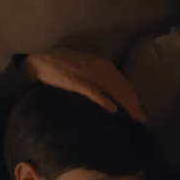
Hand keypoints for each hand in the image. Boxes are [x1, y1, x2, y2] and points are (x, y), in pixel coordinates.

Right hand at [23, 48, 145, 120]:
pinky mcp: (75, 81)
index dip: (133, 95)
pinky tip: (113, 109)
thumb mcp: (85, 66)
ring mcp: (87, 73)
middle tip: (141, 118)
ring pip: (112, 89)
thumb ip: (98, 77)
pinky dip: (104, 100)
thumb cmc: (61, 65)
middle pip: (121, 86)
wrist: (38, 61)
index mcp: (101, 62)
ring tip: (134, 117)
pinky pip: (93, 91)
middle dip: (133, 102)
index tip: (140, 109)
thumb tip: (112, 93)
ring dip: (125, 103)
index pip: (122, 81)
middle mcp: (98, 66)